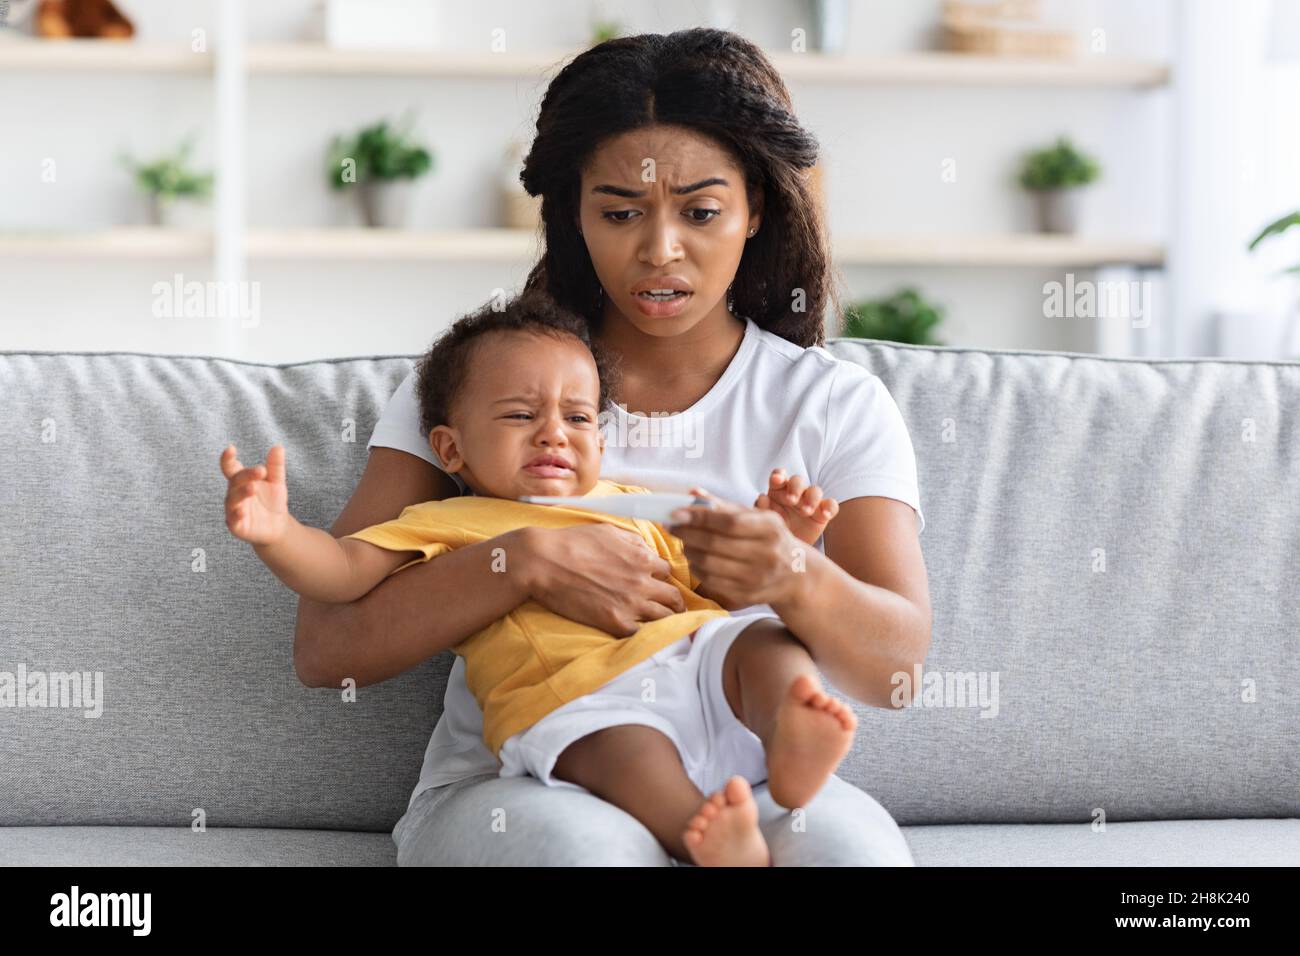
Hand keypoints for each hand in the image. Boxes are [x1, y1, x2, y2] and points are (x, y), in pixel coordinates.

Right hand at [221, 443, 289, 545]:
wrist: (279, 526)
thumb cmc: (272, 501)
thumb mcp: (277, 482)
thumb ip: (275, 466)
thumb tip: (278, 447)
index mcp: (241, 480)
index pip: (230, 467)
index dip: (228, 458)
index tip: (231, 448)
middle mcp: (234, 493)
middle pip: (235, 481)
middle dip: (246, 475)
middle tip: (261, 470)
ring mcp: (233, 509)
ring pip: (232, 499)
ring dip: (241, 493)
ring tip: (252, 488)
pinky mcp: (236, 525)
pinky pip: (233, 519)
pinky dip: (236, 515)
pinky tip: (242, 511)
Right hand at [520, 523, 687, 636]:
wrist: (544, 561)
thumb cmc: (572, 542)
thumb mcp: (608, 531)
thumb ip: (633, 542)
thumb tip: (647, 550)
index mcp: (642, 557)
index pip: (667, 571)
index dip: (662, 577)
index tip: (658, 584)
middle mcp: (642, 580)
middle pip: (674, 596)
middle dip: (675, 602)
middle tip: (672, 608)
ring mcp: (630, 603)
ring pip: (665, 617)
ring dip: (665, 620)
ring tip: (663, 624)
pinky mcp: (615, 621)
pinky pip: (641, 633)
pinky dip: (641, 633)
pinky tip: (637, 632)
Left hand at [669, 486, 815, 610]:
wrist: (796, 574)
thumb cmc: (769, 538)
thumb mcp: (756, 517)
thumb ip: (724, 505)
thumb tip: (693, 493)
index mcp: (770, 528)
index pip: (728, 522)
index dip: (698, 517)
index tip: (675, 513)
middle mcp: (767, 554)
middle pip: (715, 543)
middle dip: (687, 533)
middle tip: (672, 526)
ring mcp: (757, 577)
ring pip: (709, 564)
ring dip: (689, 550)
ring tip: (684, 541)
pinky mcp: (747, 595)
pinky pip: (711, 581)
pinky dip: (697, 568)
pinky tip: (695, 558)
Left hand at [754, 468, 838, 544]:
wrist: (786, 553)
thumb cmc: (772, 533)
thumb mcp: (764, 523)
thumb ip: (762, 509)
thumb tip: (762, 497)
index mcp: (777, 490)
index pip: (778, 476)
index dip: (778, 475)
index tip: (776, 480)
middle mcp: (795, 492)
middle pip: (797, 481)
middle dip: (795, 488)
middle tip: (791, 500)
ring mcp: (810, 501)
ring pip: (815, 490)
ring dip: (811, 498)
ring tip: (806, 511)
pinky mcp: (823, 512)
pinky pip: (831, 505)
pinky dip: (830, 508)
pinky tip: (825, 515)